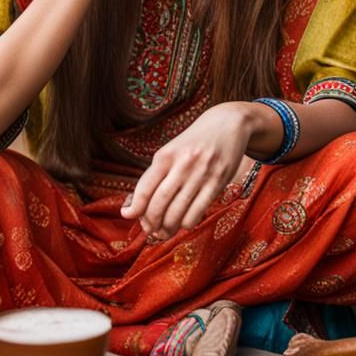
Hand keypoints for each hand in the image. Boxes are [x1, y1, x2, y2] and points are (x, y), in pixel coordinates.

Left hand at [120, 103, 253, 239]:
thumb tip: (136, 203)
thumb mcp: (171, 150)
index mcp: (166, 155)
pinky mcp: (217, 183)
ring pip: (177, 212)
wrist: (227, 124)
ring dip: (167, 228)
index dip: (134, 208)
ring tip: (163, 232)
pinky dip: (186, 224)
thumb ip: (156, 174)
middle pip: (159, 204)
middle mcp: (182, 165)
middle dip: (150, 223)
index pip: (144, 188)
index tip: (127, 215)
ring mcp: (201, 175)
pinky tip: (184, 222)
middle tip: (149, 229)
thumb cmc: (194, 141)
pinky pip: (197, 213)